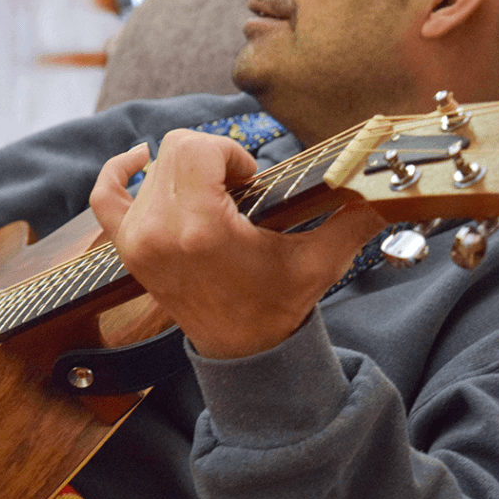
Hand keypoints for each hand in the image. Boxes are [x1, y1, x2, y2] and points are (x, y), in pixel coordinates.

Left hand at [89, 132, 386, 358]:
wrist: (241, 350)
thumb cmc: (277, 302)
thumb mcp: (319, 259)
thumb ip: (355, 216)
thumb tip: (394, 184)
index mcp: (199, 228)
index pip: (196, 147)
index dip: (230, 156)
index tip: (250, 184)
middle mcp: (158, 230)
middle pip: (173, 149)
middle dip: (212, 160)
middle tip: (237, 194)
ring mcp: (136, 240)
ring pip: (151, 166)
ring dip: (184, 172)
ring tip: (211, 200)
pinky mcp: (127, 247)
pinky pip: (104, 195)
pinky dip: (118, 173)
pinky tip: (139, 160)